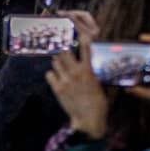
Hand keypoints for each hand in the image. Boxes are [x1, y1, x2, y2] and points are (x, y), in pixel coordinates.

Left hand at [46, 11, 109, 138]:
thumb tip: (91, 66)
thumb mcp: (99, 86)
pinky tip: (56, 77)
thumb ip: (93, 74)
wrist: (88, 121)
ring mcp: (65, 80)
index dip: (81, 36)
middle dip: (62, 47)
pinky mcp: (58, 89)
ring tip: (60, 62)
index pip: (86, 47)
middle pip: (64, 51)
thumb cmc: (98, 104)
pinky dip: (52, 74)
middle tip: (61, 44)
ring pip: (55, 62)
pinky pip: (50, 75)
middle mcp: (75, 72)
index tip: (77, 30)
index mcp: (88, 70)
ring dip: (57, 61)